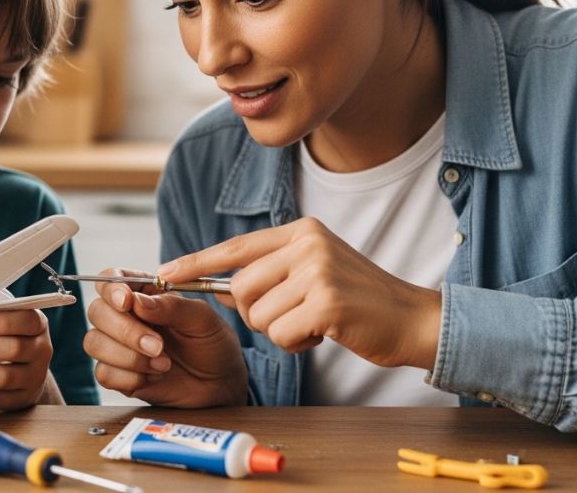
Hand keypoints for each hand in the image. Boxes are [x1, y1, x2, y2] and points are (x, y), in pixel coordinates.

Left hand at [0, 309, 55, 409]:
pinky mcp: (21, 399)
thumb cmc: (7, 337)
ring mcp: (35, 378)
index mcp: (39, 325)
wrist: (26, 369)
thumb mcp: (7, 320)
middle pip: (13, 349)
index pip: (28, 321)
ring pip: (3, 378)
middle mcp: (42, 351)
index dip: (2, 322)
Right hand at [84, 275, 246, 406]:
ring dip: (128, 356)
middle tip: (158, 346)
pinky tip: (154, 377)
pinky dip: (130, 377)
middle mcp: (127, 316)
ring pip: (94, 343)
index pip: (111, 279)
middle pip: (97, 311)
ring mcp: (119, 346)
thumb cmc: (213, 344)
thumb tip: (137, 301)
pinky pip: (103, 373)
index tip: (127, 302)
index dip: (111, 288)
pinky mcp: (119, 374)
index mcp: (145, 294)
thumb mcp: (202, 319)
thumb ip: (171, 306)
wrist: (221, 383)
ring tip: (163, 364)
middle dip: (126, 330)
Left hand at [158, 217, 441, 368]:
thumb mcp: (315, 272)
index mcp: (301, 230)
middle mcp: (307, 243)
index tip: (164, 273)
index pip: (235, 246)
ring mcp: (317, 270)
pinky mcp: (326, 301)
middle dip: (257, 314)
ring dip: (280, 332)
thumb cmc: (359, 303)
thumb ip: (272, 274)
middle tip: (293, 317)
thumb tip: (219, 287)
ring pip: (259, 315)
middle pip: (241, 287)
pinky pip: (280, 334)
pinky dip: (297, 344)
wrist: (412, 319)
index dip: (196, 261)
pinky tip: (325, 333)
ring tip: (315, 323)